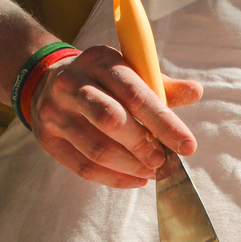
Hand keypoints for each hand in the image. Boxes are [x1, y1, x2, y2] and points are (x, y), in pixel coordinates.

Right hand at [29, 45, 202, 187]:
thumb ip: (161, 86)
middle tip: (162, 161)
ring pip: (97, 149)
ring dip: (130, 166)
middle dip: (143, 146)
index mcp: (100, 62)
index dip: (164, 122)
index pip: (136, 94)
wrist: (46, 81)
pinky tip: (135, 180)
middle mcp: (73, 84)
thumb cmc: (101, 81)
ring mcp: (55, 113)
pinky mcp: (47, 139)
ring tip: (151, 172)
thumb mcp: (128, 72)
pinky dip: (114, 179)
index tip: (187, 145)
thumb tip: (195, 91)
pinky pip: (83, 167)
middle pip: (111, 120)